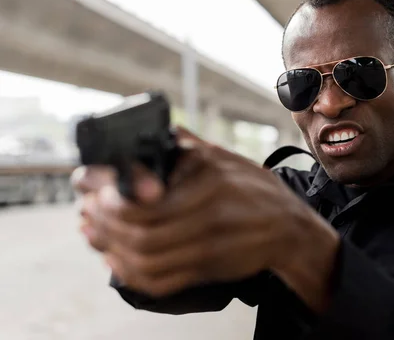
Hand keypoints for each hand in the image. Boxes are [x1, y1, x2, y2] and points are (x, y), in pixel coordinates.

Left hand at [73, 127, 339, 310]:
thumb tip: (161, 129)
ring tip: (95, 233)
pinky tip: (116, 259)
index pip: (146, 200)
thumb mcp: (227, 158)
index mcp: (210, 185)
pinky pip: (159, 281)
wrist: (289, 229)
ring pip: (144, 259)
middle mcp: (208, 218)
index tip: (95, 190)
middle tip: (88, 211)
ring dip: (111, 248)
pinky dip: (130, 274)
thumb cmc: (257, 190)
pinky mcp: (205, 270)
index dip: (111, 199)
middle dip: (104, 223)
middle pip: (139, 232)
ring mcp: (207, 249)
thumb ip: (190, 146)